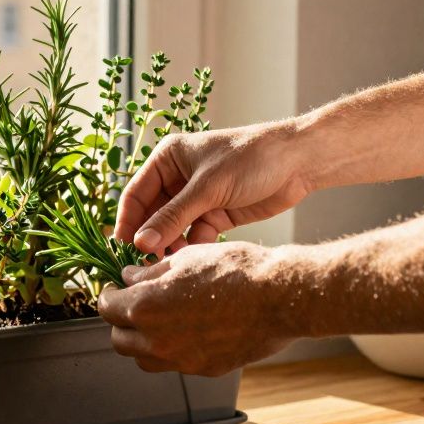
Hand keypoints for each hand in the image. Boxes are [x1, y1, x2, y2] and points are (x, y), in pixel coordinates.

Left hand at [96, 242, 300, 375]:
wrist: (280, 297)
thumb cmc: (234, 270)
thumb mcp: (184, 259)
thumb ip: (149, 273)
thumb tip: (128, 277)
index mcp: (145, 307)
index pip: (106, 308)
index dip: (109, 296)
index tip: (116, 289)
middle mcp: (157, 340)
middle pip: (119, 339)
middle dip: (121, 322)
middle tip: (134, 304)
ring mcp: (180, 359)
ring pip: (143, 358)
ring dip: (143, 341)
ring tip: (160, 319)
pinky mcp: (203, 369)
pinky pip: (175, 363)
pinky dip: (172, 350)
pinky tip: (188, 329)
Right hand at [115, 121, 312, 254]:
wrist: (299, 162)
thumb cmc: (251, 159)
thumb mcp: (207, 188)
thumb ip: (172, 217)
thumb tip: (141, 244)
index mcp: (168, 159)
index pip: (136, 193)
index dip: (128, 221)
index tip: (123, 248)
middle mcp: (178, 178)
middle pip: (152, 214)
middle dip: (149, 237)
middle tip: (144, 264)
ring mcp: (197, 197)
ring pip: (172, 227)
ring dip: (170, 244)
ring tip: (168, 264)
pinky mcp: (216, 213)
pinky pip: (194, 234)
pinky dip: (192, 246)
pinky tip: (193, 258)